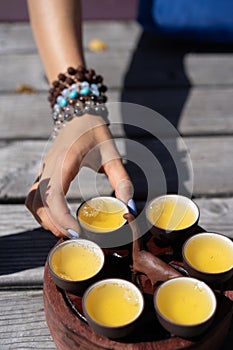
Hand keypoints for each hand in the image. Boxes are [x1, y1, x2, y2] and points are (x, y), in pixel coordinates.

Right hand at [25, 114, 133, 236]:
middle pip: (39, 203)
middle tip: (76, 236)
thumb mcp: (113, 155)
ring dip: (45, 219)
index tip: (77, 231)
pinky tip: (57, 218)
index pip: (53, 195)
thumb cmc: (96, 132)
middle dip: (55, 224)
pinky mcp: (43, 174)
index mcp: (65, 161)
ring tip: (66, 229)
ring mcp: (43, 170)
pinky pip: (33, 197)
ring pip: (32, 201)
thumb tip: (128, 208)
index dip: (61, 217)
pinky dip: (42, 212)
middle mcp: (49, 167)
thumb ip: (122, 181)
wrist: (79, 114)